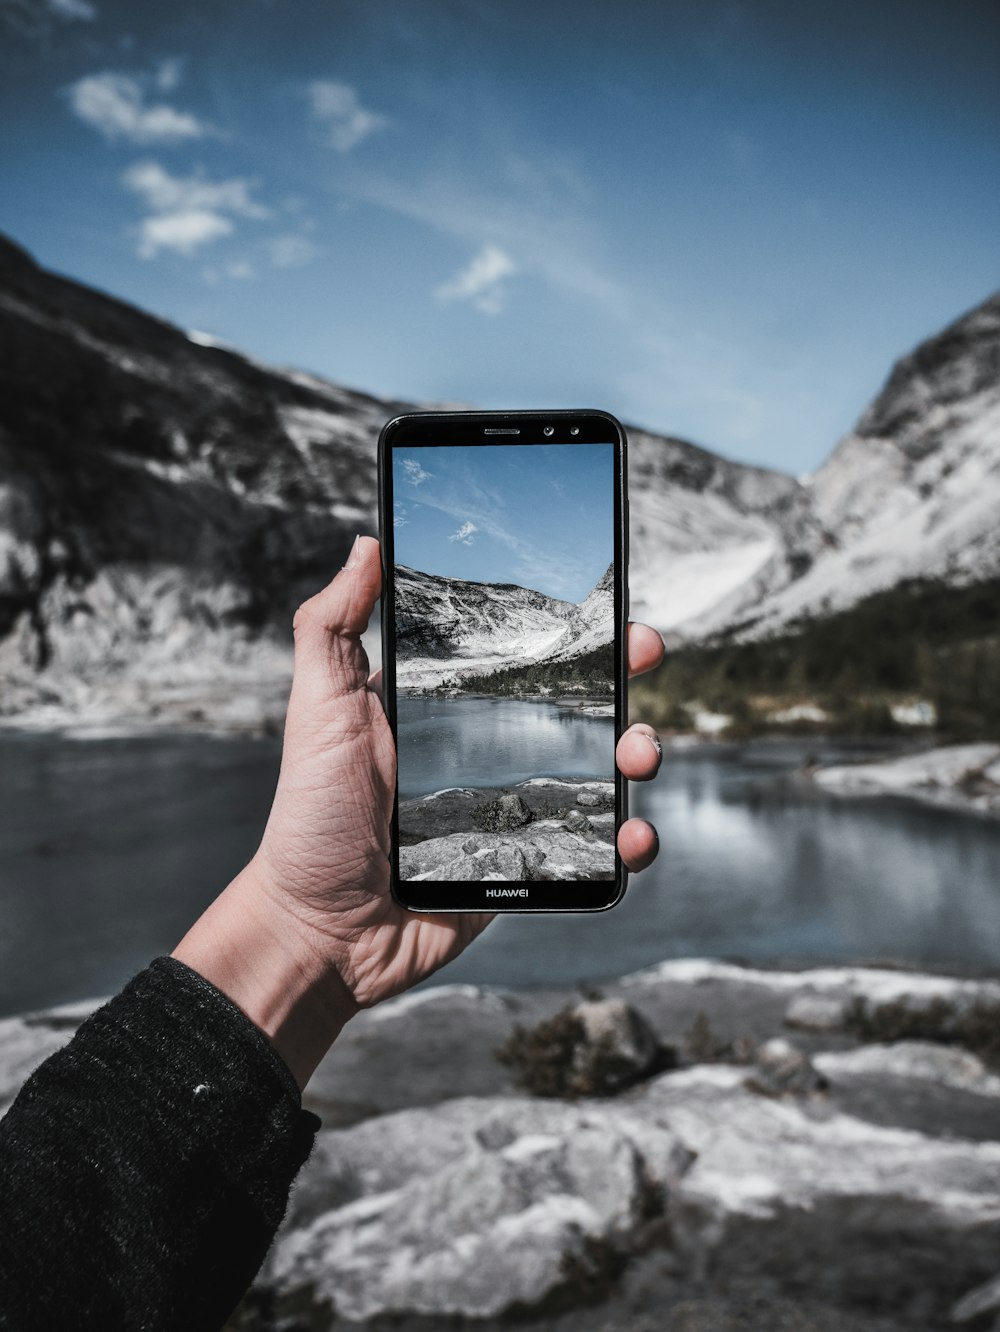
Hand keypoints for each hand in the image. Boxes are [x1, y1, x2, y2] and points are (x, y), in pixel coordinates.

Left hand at [173, 535, 663, 1086]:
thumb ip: (333, 626)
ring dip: (640, 749)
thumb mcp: (318, 709)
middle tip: (642, 651)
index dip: (568, 625)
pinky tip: (633, 834)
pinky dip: (631, 841)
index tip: (604, 600)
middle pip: (579, 699)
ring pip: (602, 769)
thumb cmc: (311, 818)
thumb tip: (366, 541)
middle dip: (624, 669)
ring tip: (638, 752)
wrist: (320, 930)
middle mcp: (491, 751)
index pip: (521, 651)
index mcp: (449, 707)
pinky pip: (597, 850)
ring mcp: (517, 810)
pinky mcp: (532, 868)